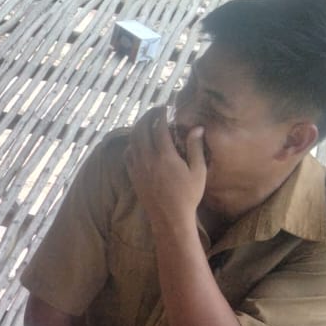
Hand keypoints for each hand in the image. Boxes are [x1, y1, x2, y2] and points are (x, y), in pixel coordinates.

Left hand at [124, 106, 205, 231]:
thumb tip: (196, 128)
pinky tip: (139, 143)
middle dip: (147, 116)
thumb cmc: (188, 195)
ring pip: (132, 140)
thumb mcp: (198, 171)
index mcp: (165, 156)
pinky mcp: (133, 175)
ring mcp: (137, 167)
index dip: (160, 114)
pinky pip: (128, 154)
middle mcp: (148, 159)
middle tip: (155, 111)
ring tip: (148, 123)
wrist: (170, 218)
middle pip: (141, 129)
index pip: (158, 127)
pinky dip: (133, 143)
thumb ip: (195, 147)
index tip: (165, 107)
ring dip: (139, 128)